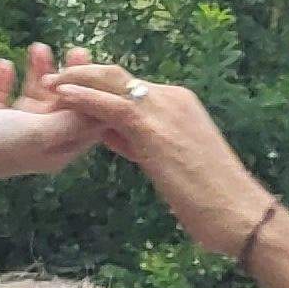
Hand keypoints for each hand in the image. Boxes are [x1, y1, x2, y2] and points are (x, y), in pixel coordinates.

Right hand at [0, 48, 103, 188]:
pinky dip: (2, 81)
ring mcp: (7, 132)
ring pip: (30, 98)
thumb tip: (100, 110)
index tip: (101, 70)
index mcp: (55, 151)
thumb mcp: (41, 130)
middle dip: (70, 79)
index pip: (86, 124)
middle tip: (77, 50)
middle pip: (60, 107)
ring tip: (39, 46)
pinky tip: (3, 64)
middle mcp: (34, 143)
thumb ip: (71, 120)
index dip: (96, 97)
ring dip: (37, 74)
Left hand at [43, 67, 274, 256]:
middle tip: (56, 78)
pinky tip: (59, 95)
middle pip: (118, 76)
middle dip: (85, 74)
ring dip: (76, 79)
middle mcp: (173, 98)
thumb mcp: (172, 163)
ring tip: (48, 81)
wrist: (240, 214)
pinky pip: (109, 103)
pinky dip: (82, 96)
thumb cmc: (214, 200)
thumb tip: (113, 136)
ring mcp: (164, 109)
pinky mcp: (152, 127)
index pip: (132, 88)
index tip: (76, 90)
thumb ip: (142, 143)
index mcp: (181, 104)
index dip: (101, 88)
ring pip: (110, 82)